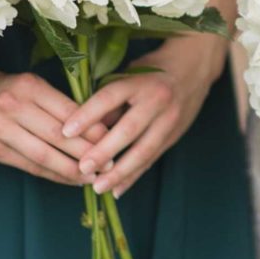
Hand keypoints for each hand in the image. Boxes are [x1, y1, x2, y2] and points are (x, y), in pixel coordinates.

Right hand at [0, 57, 106, 185]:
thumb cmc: (11, 91)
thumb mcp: (34, 86)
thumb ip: (61, 105)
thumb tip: (101, 126)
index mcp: (28, 86)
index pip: (67, 112)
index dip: (92, 130)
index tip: (112, 141)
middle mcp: (12, 107)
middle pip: (57, 136)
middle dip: (86, 153)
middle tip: (109, 164)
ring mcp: (1, 131)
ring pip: (44, 156)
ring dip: (72, 170)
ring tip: (92, 177)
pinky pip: (31, 167)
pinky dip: (53, 176)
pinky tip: (70, 179)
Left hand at [62, 35, 224, 196]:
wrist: (194, 68)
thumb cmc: (151, 70)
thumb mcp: (128, 75)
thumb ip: (109, 100)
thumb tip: (84, 126)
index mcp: (140, 81)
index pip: (110, 97)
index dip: (87, 115)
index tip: (66, 131)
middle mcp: (157, 101)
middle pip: (128, 130)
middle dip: (104, 151)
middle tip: (83, 168)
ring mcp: (169, 121)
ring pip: (143, 151)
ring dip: (120, 173)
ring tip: (99, 187)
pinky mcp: (174, 136)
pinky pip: (151, 160)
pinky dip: (133, 176)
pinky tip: (117, 190)